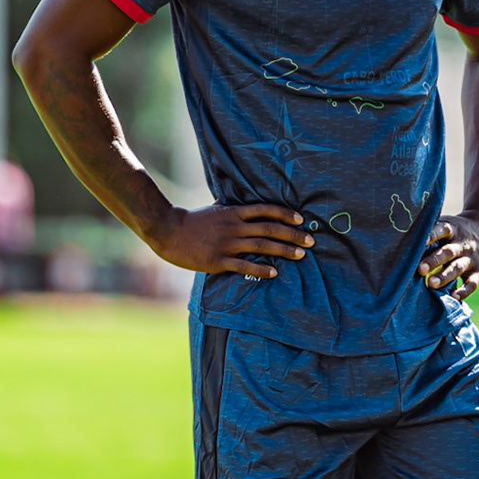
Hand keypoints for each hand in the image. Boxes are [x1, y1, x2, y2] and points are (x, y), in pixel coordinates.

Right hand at [147, 203, 311, 278]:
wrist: (168, 231)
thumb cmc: (192, 220)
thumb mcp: (215, 209)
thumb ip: (232, 209)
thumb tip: (248, 205)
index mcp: (233, 212)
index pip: (265, 209)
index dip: (285, 213)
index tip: (301, 219)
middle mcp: (234, 226)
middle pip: (269, 229)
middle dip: (292, 234)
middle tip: (311, 241)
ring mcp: (227, 243)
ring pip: (261, 246)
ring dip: (283, 250)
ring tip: (301, 255)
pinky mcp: (218, 260)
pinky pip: (244, 265)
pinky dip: (261, 269)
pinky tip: (274, 273)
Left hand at [418, 213, 478, 300]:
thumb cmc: (456, 230)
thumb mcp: (447, 225)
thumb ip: (430, 231)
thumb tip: (401, 237)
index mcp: (452, 230)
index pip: (442, 230)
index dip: (431, 235)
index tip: (419, 240)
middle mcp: (462, 244)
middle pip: (448, 252)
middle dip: (434, 261)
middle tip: (420, 269)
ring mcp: (471, 258)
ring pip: (458, 267)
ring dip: (444, 276)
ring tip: (431, 284)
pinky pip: (472, 283)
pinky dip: (464, 291)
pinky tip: (454, 297)